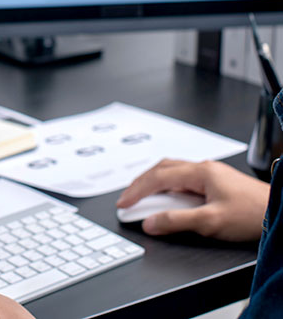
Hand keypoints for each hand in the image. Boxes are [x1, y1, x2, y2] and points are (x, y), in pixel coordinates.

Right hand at [116, 158, 268, 241]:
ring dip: (154, 183)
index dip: (137, 190)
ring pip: (173, 172)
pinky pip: (184, 179)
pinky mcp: (216, 183)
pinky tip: (169, 199)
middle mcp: (203, 169)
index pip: (158, 177)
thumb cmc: (251, 214)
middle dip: (141, 182)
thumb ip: (176, 221)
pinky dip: (169, 187)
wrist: (277, 210)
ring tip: (143, 197)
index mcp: (200, 172)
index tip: (124, 202)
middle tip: (128, 198)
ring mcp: (210, 174)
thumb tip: (150, 222)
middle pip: (162, 169)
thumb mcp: (210, 222)